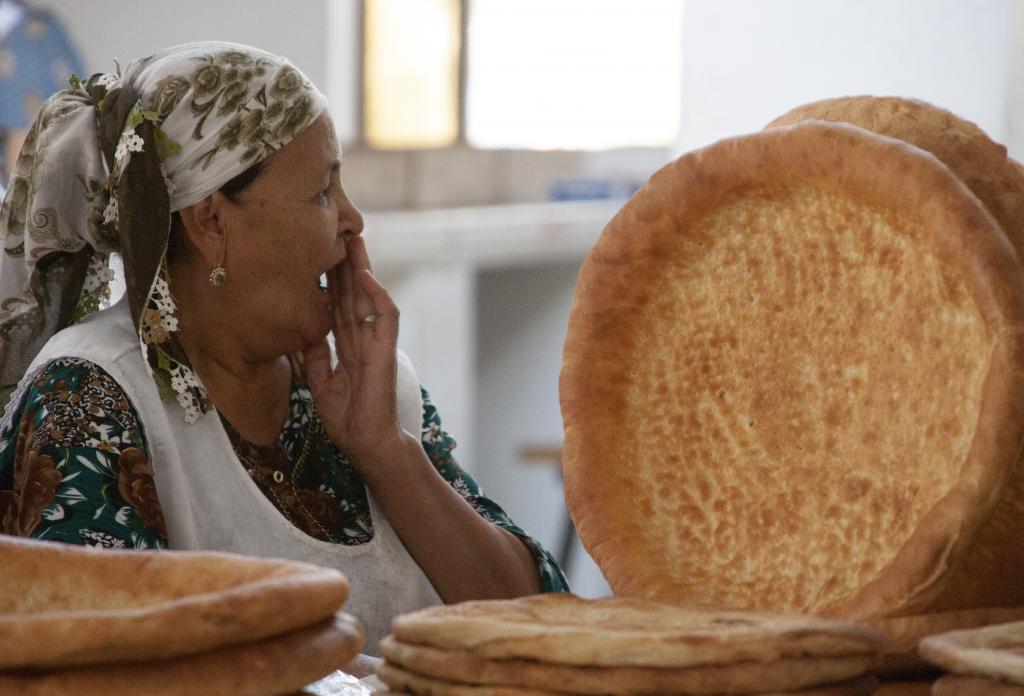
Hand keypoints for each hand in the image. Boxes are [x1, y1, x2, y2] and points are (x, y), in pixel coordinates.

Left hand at [301, 236, 403, 464]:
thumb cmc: (348, 420)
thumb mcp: (321, 383)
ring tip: (352, 243)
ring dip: (362, 270)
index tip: (318, 257)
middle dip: (344, 266)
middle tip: (336, 235)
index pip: (338, 306)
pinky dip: (377, 296)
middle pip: (353, 295)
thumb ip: (316, 356)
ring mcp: (376, 344)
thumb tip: (306, 332)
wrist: (366, 444)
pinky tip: (366, 276)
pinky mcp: (386, 351)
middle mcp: (363, 340)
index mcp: (348, 347)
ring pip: (370, 298)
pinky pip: (386, 317)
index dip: (329, 282)